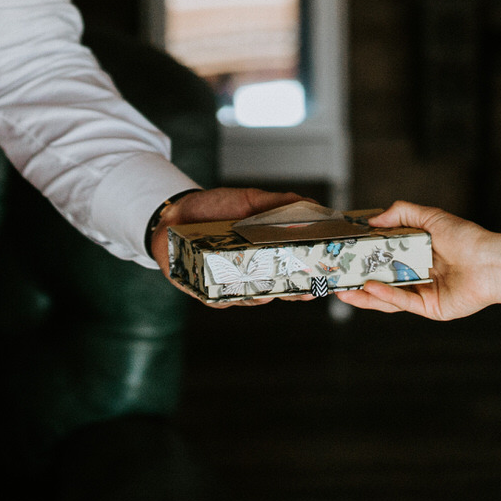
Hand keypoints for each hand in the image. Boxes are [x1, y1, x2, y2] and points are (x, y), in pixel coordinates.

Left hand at [151, 187, 306, 307]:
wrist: (175, 212)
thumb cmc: (216, 208)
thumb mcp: (250, 200)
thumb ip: (280, 203)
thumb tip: (315, 205)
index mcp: (268, 255)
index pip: (296, 272)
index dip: (311, 278)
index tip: (325, 280)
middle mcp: (253, 275)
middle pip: (280, 292)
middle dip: (294, 292)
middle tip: (304, 289)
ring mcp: (231, 286)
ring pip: (253, 298)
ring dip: (263, 294)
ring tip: (270, 288)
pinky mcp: (206, 292)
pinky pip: (220, 300)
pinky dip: (227, 296)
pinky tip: (234, 289)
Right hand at [337, 201, 500, 322]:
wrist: (490, 262)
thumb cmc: (466, 237)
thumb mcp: (429, 217)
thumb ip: (400, 214)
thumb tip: (372, 219)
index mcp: (417, 252)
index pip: (384, 255)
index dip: (364, 255)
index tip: (343, 253)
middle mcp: (418, 273)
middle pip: (381, 278)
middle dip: (357, 279)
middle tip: (335, 277)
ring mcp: (422, 292)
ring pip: (387, 295)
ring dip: (364, 294)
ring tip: (342, 290)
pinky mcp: (429, 308)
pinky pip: (403, 302)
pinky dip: (384, 296)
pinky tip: (368, 288)